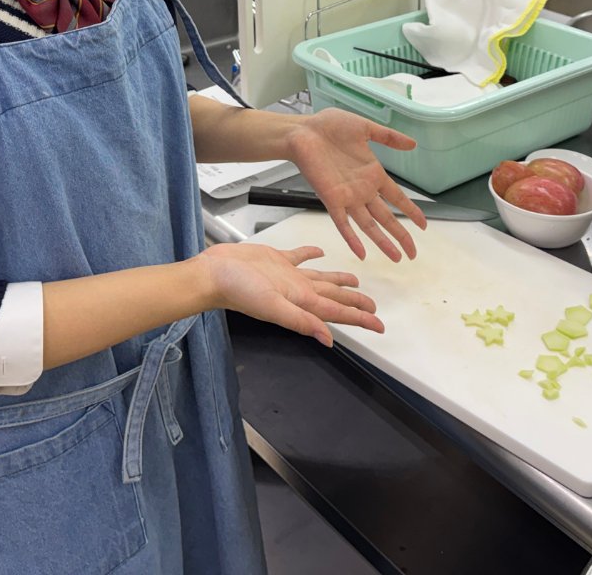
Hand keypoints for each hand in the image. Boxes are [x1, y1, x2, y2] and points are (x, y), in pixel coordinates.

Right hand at [196, 242, 383, 346]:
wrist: (213, 273)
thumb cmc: (237, 290)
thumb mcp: (273, 307)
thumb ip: (302, 321)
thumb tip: (328, 339)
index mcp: (301, 301)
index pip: (338, 311)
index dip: (360, 318)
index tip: (378, 324)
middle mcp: (298, 290)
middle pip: (334, 297)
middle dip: (354, 303)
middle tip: (372, 307)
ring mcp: (287, 275)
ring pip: (321, 278)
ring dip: (338, 280)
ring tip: (355, 281)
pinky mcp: (275, 260)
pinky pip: (299, 257)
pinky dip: (311, 254)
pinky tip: (319, 251)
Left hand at [283, 108, 426, 261]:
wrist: (302, 130)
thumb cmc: (329, 126)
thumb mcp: (365, 128)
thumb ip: (389, 137)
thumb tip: (413, 144)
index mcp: (372, 174)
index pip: (397, 198)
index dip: (410, 211)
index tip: (423, 225)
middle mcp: (362, 189)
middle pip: (386, 217)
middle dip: (401, 235)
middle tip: (413, 253)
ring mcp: (347, 197)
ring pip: (369, 225)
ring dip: (383, 242)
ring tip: (396, 258)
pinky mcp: (331, 199)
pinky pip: (343, 224)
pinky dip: (352, 239)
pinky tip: (362, 253)